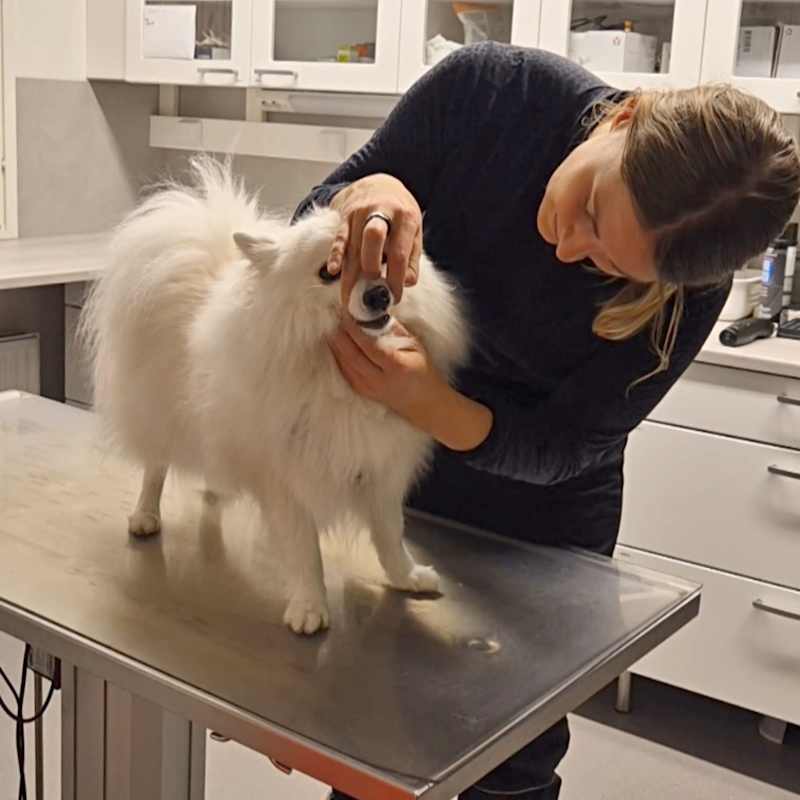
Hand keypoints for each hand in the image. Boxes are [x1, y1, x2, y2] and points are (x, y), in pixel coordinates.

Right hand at [328, 174, 421, 304]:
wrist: (381, 185)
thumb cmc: (400, 215)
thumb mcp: (414, 232)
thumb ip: (412, 259)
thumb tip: (405, 283)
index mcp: (405, 217)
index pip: (399, 252)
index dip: (395, 278)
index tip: (393, 297)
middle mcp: (381, 211)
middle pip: (373, 239)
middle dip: (371, 268)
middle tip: (370, 295)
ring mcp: (360, 212)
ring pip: (353, 244)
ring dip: (351, 274)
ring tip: (349, 299)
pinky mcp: (345, 217)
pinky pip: (339, 238)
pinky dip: (336, 255)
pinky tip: (334, 271)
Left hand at [328, 317, 492, 450]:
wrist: (425, 402)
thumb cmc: (423, 371)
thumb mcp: (415, 347)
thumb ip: (394, 331)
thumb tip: (374, 315)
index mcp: (396, 366)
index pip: (369, 346)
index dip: (354, 330)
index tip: (346, 315)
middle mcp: (380, 380)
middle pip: (353, 357)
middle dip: (341, 337)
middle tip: (334, 320)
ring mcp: (370, 389)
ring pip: (346, 366)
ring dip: (336, 347)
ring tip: (332, 330)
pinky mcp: (364, 393)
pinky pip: (346, 374)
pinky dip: (339, 359)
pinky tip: (336, 348)